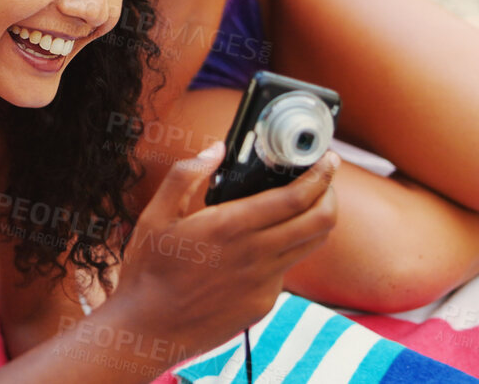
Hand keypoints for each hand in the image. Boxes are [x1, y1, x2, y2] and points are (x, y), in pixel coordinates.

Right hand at [107, 142, 337, 354]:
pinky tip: (263, 245)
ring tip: (304, 207)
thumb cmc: (148, 271)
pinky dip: (285, 250)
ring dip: (315, 221)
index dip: (320, 176)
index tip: (327, 160)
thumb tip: (216, 150)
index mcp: (230, 226)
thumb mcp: (155, 216)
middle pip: (320, 221)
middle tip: (324, 180)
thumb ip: (185, 176)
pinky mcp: (263, 303)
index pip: (296, 198)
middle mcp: (255, 255)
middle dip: (330, 195)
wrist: (149, 328)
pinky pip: (286, 270)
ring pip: (310, 245)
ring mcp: (263, 283)